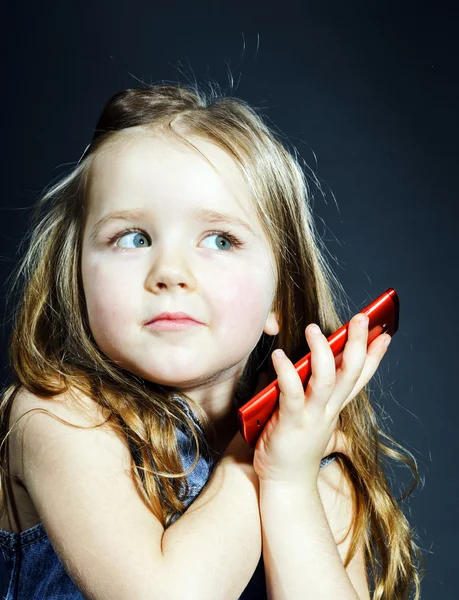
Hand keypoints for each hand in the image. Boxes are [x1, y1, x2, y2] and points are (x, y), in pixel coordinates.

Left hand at [252, 313, 390, 483]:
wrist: (286, 483)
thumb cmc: (293, 445)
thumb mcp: (308, 415)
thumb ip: (306, 390)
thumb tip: (291, 360)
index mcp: (334, 407)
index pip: (360, 377)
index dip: (374, 356)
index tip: (385, 334)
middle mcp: (328, 409)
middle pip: (351, 372)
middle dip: (359, 343)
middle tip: (361, 318)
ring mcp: (312, 416)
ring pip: (327, 379)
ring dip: (323, 352)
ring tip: (315, 329)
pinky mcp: (291, 422)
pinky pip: (292, 394)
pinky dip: (286, 373)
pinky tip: (278, 356)